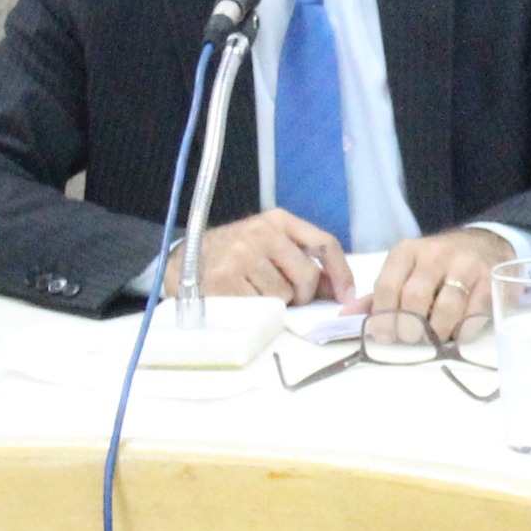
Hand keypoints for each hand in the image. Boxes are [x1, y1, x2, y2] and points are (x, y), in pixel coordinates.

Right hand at [186, 209, 353, 303]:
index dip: (341, 272)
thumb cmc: (232, 257)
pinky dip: (255, 310)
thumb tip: (339, 292)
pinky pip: (260, 306)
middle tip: (282, 295)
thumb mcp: (268, 247)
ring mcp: (242, 254)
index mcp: (277, 220)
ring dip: (274, 302)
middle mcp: (260, 231)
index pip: (324, 242)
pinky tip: (240, 299)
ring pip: (283, 294)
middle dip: (301, 293)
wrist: (183, 263)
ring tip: (253, 291)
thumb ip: (302, 262)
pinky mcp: (226, 278)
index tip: (346, 296)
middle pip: (306, 274)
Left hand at [371, 226, 514, 341]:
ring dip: (438, 333)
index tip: (385, 338)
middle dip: (410, 329)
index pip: (387, 286)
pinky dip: (464, 332)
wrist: (483, 245)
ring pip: (446, 308)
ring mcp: (465, 266)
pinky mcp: (490, 281)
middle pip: (414, 299)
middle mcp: (434, 254)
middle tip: (411, 341)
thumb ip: (378, 296)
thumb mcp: (405, 271)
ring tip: (436, 340)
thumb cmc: (437, 267)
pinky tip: (458, 334)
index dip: (383, 318)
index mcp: (407, 252)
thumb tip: (346, 318)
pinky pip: (474, 314)